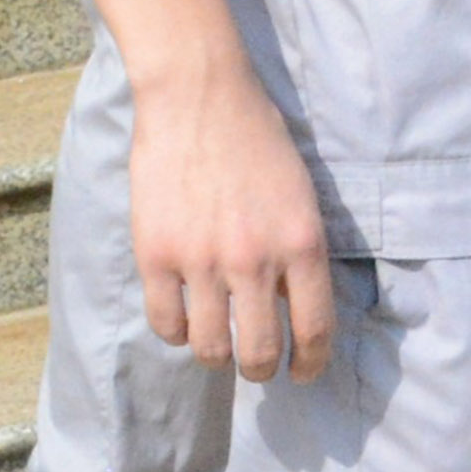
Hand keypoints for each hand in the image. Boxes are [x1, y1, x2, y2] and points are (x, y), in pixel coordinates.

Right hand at [130, 59, 336, 381]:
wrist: (199, 97)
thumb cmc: (258, 141)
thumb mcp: (301, 197)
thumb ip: (299, 254)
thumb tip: (288, 308)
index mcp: (302, 245)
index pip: (314, 330)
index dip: (310, 364)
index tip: (303, 374)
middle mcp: (254, 260)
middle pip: (259, 353)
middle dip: (261, 370)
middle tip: (257, 366)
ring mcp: (201, 260)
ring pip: (209, 347)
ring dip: (217, 355)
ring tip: (218, 345)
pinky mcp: (156, 254)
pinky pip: (165, 322)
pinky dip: (176, 332)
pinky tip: (184, 320)